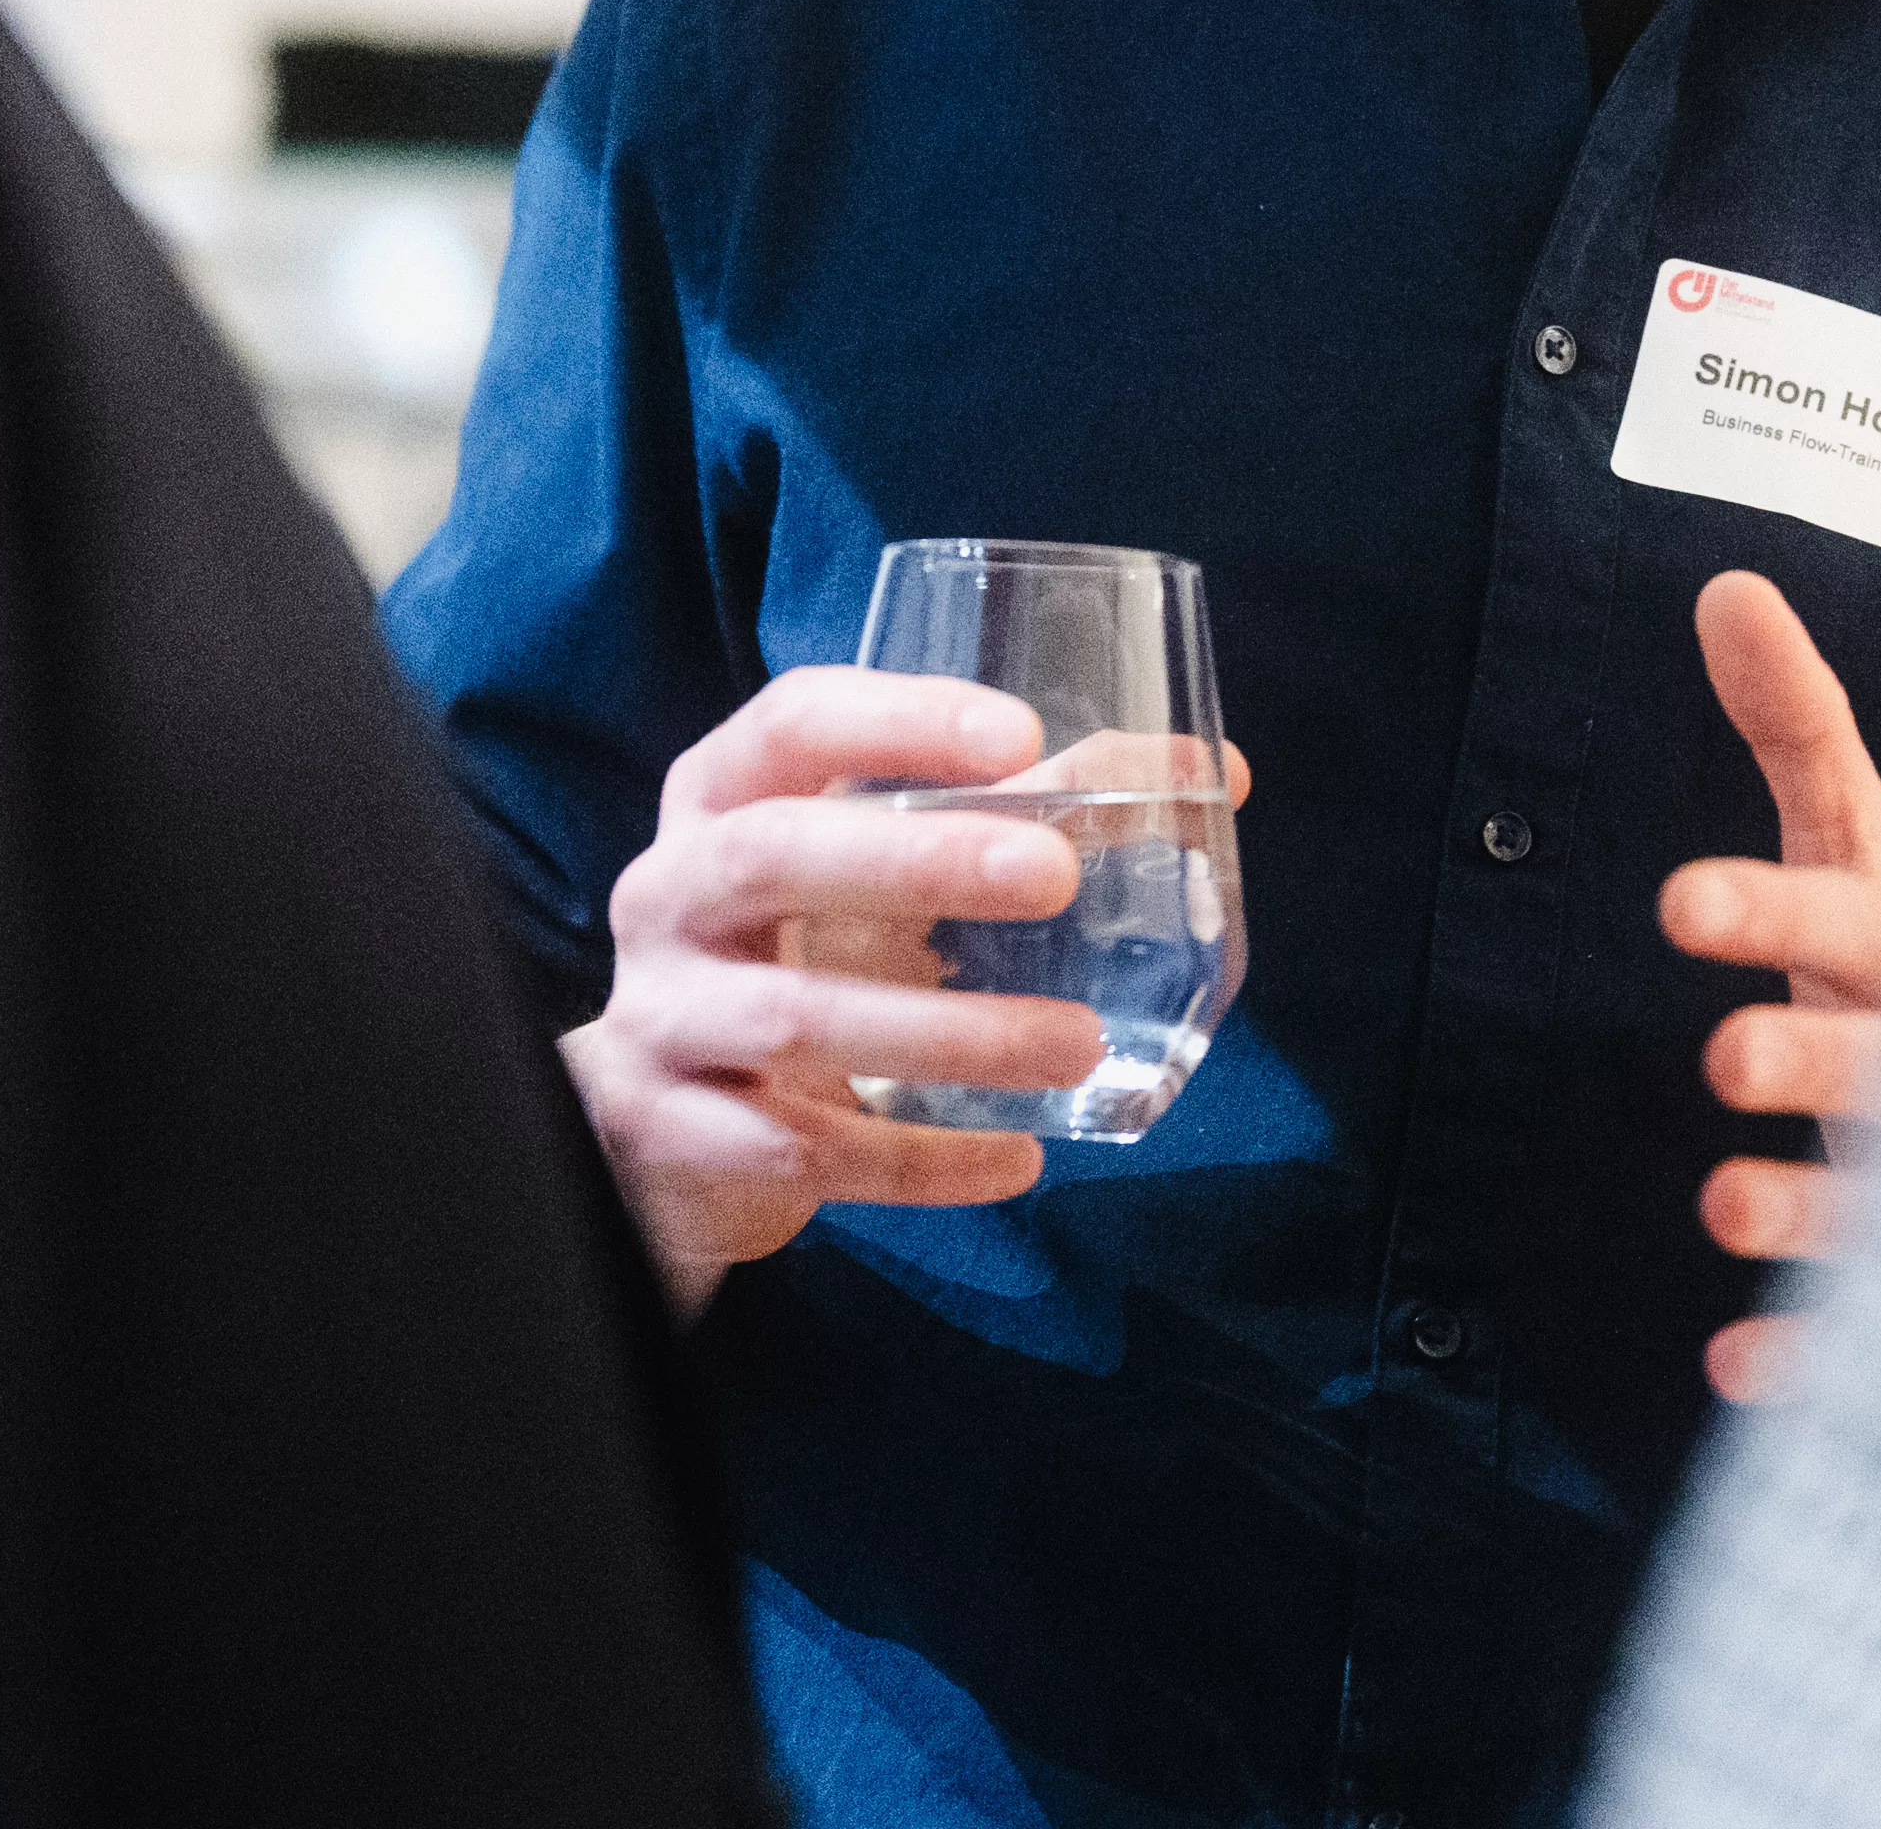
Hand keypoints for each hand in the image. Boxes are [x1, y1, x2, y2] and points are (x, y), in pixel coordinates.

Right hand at [564, 667, 1104, 1309]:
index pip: (792, 722)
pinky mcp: (675, 1132)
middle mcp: (670, 891)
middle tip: (1057, 878)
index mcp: (722, 796)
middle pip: (773, 855)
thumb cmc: (804, 949)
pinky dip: (920, 1161)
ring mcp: (662, 1015)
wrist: (664, 1122)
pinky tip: (1020, 1160)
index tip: (1020, 734)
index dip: (898, 718)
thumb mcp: (879, 867)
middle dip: (917, 862)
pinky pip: (804, 1149)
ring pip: (795, 1018)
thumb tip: (1218, 775)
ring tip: (1077, 1042)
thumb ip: (1031, 810)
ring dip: (948, 1034)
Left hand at [1656, 569, 1880, 1404]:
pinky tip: (1739, 1372)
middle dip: (1821, 1063)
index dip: (1784, 907)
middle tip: (1722, 1056)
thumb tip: (1723, 588)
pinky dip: (1819, 1366)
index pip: (1871, 923)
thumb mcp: (1863, 844)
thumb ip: (1796, 727)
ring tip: (1720, 1207)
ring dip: (1814, 1219)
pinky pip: (1879, 1350)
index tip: (1677, 900)